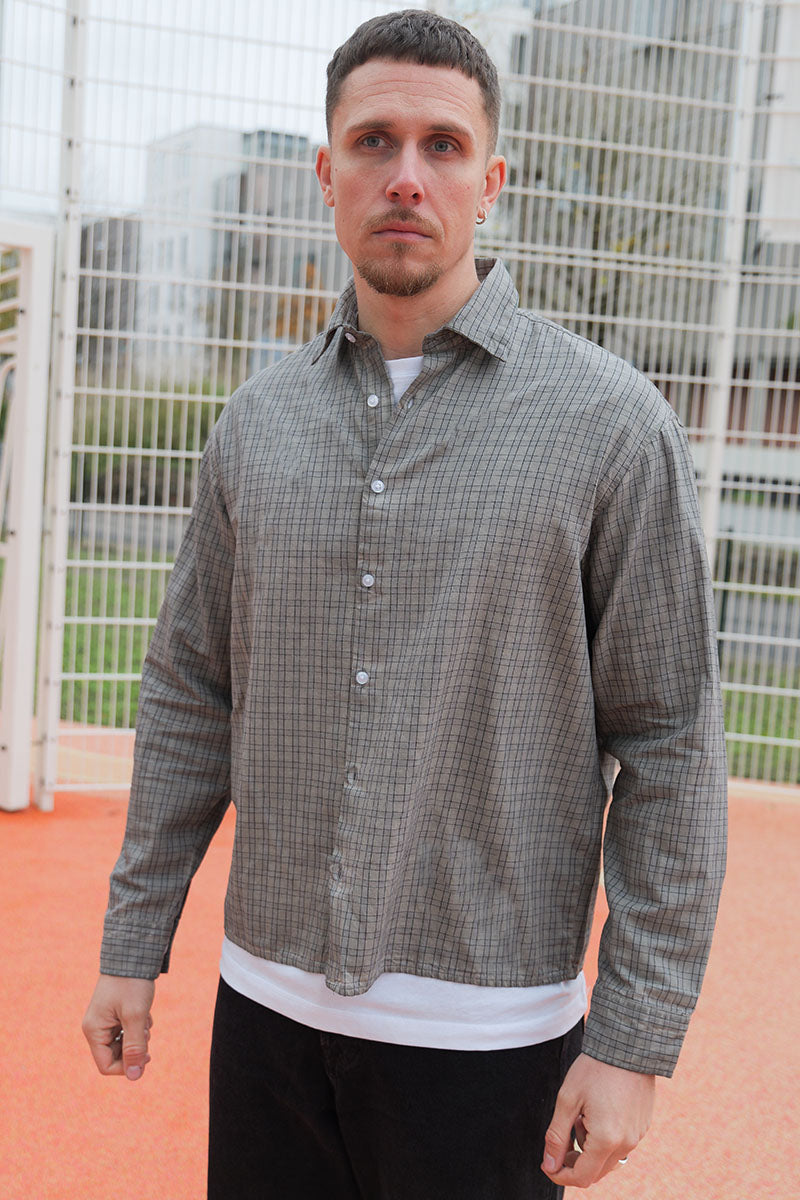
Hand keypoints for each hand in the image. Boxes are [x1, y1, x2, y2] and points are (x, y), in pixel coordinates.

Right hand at [82, 974, 155, 1081]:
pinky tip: (144, 1011)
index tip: (146, 1056)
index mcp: (94, 1030)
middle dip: (134, 1047)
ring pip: (124, 1043)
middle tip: (145, 1031)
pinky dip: (139, 1024)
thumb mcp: (136, 1016)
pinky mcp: (115, 1013)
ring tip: (145, 1018)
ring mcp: (105, 1020)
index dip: (127, 1066)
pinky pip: (128, 1030)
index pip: (106, 1066)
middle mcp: (96, 1027)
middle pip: (115, 1055)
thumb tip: (135, 1077)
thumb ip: (134, 1047)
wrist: (133, 953)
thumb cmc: (132, 983)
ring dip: (139, 1035)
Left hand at [541, 1053, 654, 1188]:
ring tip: (581, 1117)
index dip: (561, 1175)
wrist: (628, 1047)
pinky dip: (605, 1139)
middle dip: (574, 1162)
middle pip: (596, 1171)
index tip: (548, 1163)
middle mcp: (626, 1144)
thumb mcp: (568, 1100)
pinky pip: (621, 1144)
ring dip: (590, 1149)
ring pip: (609, 1159)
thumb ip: (556, 1136)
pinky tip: (598, 1112)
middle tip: (562, 1139)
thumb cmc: (595, 1069)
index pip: (582, 1177)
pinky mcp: (643, 1126)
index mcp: (606, 1140)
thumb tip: (549, 1165)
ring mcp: (637, 1136)